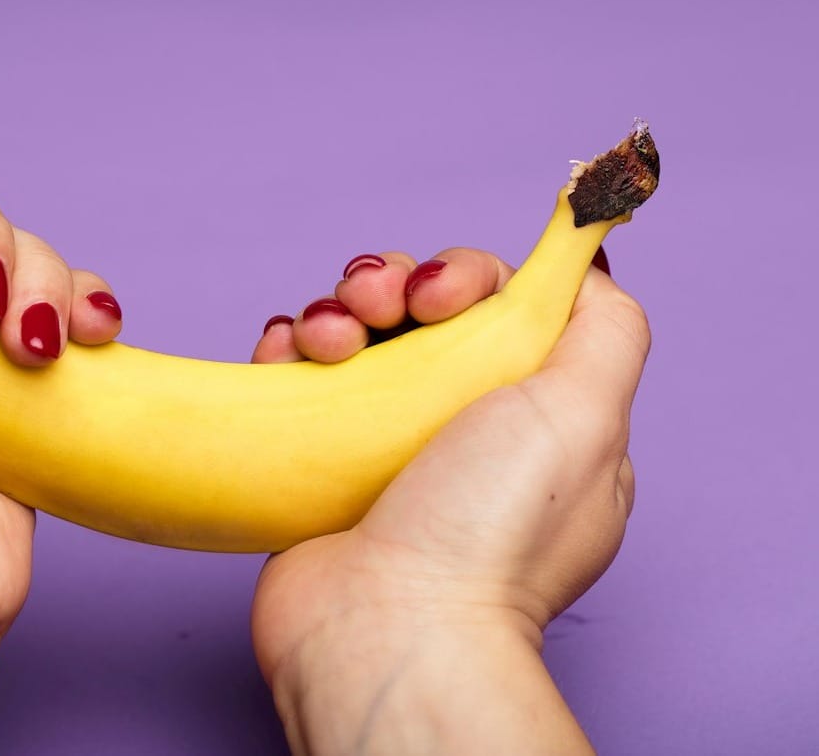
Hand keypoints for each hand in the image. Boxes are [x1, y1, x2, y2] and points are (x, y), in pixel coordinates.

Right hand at [249, 247, 646, 754]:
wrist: (385, 629)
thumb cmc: (489, 533)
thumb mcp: (586, 417)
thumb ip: (605, 327)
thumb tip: (590, 258)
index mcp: (533, 417)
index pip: (498, 307)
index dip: (464, 278)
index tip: (440, 297)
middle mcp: (458, 427)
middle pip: (417, 312)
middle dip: (390, 285)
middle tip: (376, 310)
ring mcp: (381, 447)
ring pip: (352, 337)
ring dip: (333, 312)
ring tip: (325, 342)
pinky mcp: (315, 464)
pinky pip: (295, 379)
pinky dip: (285, 349)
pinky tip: (283, 353)